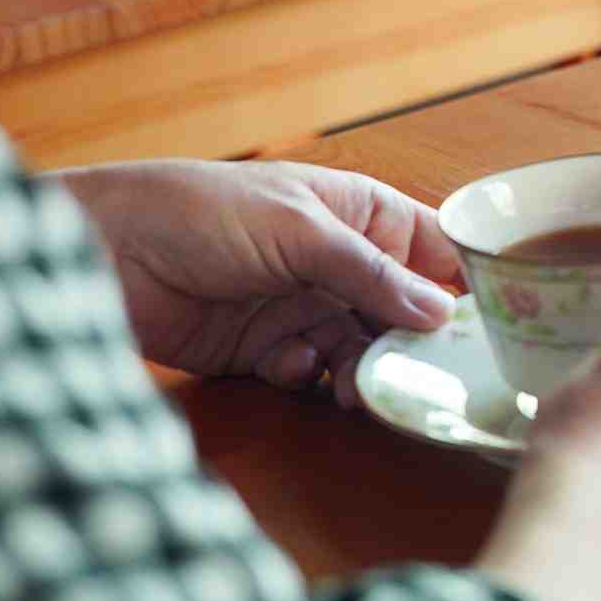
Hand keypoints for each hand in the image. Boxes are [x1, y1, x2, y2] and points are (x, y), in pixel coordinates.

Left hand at [55, 159, 457, 405]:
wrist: (104, 252)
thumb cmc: (202, 212)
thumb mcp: (299, 232)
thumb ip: (371, 274)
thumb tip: (441, 316)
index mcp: (361, 213)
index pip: (436, 248)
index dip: (467, 284)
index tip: (496, 325)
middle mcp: (342, 261)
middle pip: (405, 311)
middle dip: (413, 343)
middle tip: (421, 376)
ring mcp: (305, 305)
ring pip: (363, 348)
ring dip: (363, 369)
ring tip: (351, 388)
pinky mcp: (267, 348)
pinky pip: (313, 371)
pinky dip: (308, 375)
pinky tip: (287, 364)